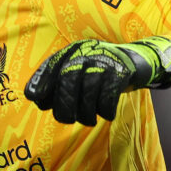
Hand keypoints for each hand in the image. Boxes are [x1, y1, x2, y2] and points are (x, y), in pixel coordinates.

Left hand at [24, 36, 170, 125]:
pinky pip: (108, 97)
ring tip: (88, 119)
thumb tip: (38, 101)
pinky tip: (105, 114)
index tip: (33, 98)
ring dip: (86, 113)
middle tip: (68, 119)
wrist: (137, 59)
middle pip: (67, 81)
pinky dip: (105, 111)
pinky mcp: (121, 72)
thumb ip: (59, 83)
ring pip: (87, 92)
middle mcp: (86, 52)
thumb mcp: (79, 70)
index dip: (41, 82)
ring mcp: (104, 61)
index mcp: (72, 51)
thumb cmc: (100, 71)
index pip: (52, 65)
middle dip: (64, 106)